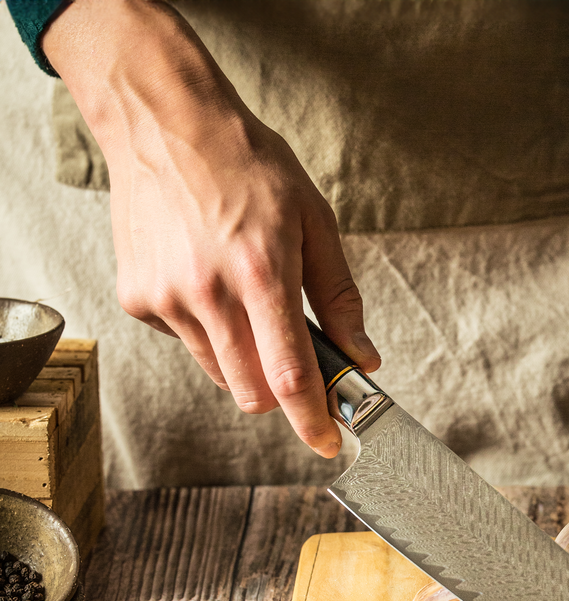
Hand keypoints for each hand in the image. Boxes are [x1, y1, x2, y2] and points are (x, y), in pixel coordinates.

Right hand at [42, 0, 378, 457]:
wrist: (166, 123)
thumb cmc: (250, 168)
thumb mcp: (314, 221)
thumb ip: (340, 298)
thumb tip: (363, 358)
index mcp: (262, 274)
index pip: (290, 375)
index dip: (312, 420)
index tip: (329, 444)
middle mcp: (209, 293)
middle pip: (253, 391)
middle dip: (281, 391)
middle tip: (294, 358)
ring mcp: (167, 299)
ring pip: (221, 373)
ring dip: (245, 359)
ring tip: (245, 297)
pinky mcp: (138, 299)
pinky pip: (187, 344)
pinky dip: (208, 331)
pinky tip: (208, 280)